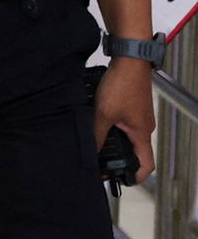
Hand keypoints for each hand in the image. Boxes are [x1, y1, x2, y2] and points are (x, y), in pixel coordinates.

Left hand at [95, 58, 155, 183]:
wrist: (129, 59)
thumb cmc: (122, 84)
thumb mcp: (104, 113)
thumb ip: (98, 133)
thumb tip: (92, 151)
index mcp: (142, 133)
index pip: (146, 164)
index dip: (135, 175)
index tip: (120, 180)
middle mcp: (143, 126)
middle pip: (135, 151)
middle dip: (119, 159)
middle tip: (100, 163)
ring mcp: (138, 115)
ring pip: (127, 136)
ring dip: (114, 142)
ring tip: (95, 145)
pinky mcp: (131, 105)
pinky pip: (123, 123)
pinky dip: (112, 128)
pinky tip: (96, 125)